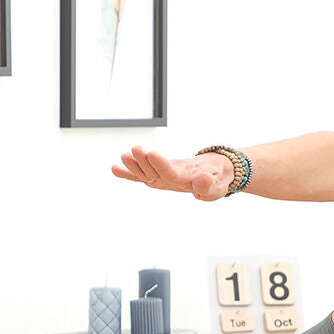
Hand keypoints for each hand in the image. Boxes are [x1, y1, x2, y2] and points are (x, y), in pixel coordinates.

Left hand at [111, 145, 232, 200]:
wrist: (215, 176)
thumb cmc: (217, 178)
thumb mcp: (218, 182)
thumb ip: (210, 184)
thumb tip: (203, 178)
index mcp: (186, 184)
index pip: (170, 175)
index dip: (160, 165)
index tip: (152, 153)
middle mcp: (171, 183)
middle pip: (154, 175)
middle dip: (143, 163)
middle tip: (135, 149)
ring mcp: (163, 180)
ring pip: (146, 174)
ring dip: (133, 166)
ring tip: (125, 155)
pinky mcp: (160, 175)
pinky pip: (142, 176)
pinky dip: (128, 173)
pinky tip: (115, 169)